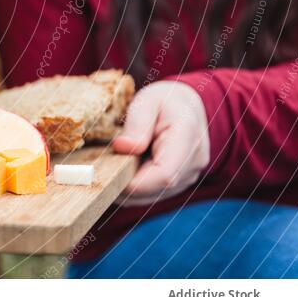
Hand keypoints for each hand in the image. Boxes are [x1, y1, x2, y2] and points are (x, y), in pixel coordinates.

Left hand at [112, 81, 209, 206]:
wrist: (186, 106)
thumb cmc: (163, 101)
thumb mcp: (146, 101)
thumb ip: (137, 124)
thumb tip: (124, 147)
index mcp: (187, 136)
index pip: (165, 174)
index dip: (135, 182)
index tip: (110, 174)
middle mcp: (194, 160)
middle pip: (157, 188)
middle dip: (127, 184)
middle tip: (103, 168)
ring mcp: (190, 174)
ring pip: (155, 195)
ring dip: (131, 186)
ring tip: (117, 163)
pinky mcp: (182, 182)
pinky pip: (155, 194)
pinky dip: (137, 187)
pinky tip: (127, 168)